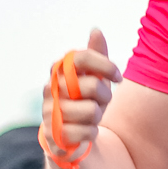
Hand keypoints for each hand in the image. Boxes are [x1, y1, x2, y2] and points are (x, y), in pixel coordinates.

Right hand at [42, 27, 120, 165]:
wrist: (70, 138)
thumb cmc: (84, 103)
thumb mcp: (94, 79)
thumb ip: (96, 56)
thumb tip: (96, 30)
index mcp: (59, 71)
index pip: (79, 58)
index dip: (104, 65)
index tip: (119, 77)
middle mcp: (50, 89)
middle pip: (92, 86)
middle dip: (105, 97)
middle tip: (100, 103)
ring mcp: (49, 113)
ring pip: (91, 112)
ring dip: (98, 117)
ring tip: (91, 119)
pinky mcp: (52, 137)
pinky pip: (85, 132)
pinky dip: (92, 134)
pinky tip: (86, 133)